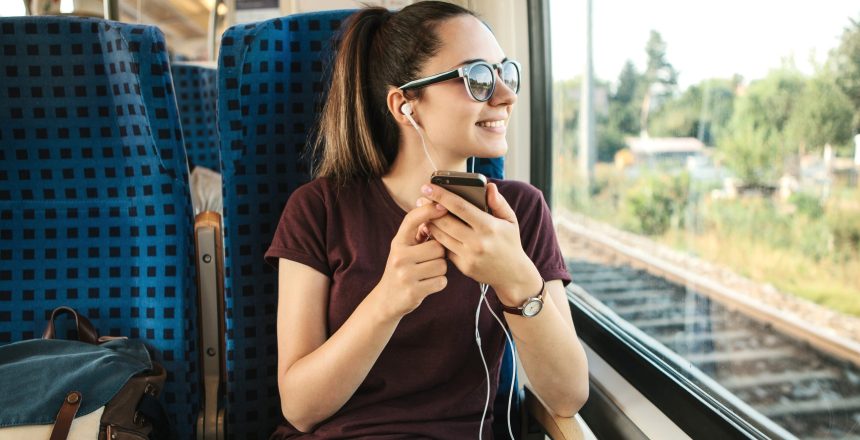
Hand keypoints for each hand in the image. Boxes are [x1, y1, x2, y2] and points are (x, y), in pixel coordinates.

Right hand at [374, 201, 449, 317]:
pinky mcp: (413, 291)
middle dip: (439, 254)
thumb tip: (436, 210)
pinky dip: (439, 283)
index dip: (428, 210)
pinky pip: (441, 281)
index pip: (412, 219)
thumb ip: (418, 232)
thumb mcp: (403, 248)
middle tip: (429, 260)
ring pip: (441, 265)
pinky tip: (428, 284)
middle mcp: (399, 257)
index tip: (442, 205)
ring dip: (440, 270)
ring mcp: (405, 275)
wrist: (386, 300)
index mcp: (397, 243)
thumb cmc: (402, 268)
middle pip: (437, 247)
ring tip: (427, 273)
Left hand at [422, 183, 540, 304]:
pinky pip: (445, 249)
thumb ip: (498, 203)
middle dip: (430, 209)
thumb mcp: (510, 221)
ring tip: (423, 212)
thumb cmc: (510, 243)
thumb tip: (489, 186)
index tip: (428, 187)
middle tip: (421, 198)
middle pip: (445, 222)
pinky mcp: (463, 266)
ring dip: (430, 223)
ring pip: (441, 236)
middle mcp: (478, 242)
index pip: (460, 207)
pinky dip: (437, 239)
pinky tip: (433, 229)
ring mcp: (469, 256)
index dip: (442, 195)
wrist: (513, 275)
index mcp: (489, 227)